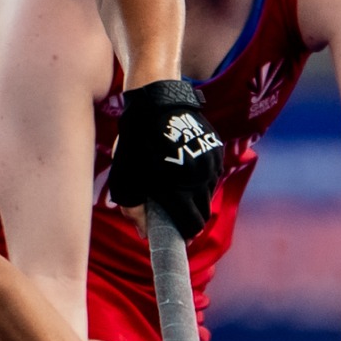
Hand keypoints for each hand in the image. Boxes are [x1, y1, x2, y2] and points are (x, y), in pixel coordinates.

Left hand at [106, 79, 223, 237]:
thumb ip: (133, 209)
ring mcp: (211, 164)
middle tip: (175, 218)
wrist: (156, 103)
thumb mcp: (125, 178)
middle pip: (202, 214)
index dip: (183, 235)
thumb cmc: (136, 142)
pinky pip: (212, 176)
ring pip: (208, 195)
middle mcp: (200, 179)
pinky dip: (201, 181)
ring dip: (195, 199)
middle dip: (189, 220)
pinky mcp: (216, 150)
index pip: (190, 226)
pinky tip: (184, 174)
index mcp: (178, 189)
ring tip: (177, 193)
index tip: (177, 238)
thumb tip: (144, 234)